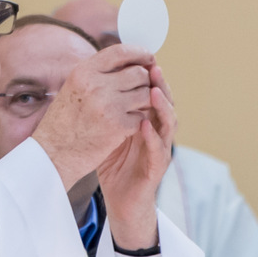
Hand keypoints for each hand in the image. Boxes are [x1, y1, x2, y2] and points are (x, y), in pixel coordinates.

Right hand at [33, 45, 154, 190]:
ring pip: (146, 94)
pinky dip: (136, 122)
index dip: (140, 53)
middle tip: (138, 92)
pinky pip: (142, 116)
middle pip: (139, 73)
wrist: (53, 153)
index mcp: (83, 72)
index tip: (148, 59)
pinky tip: (123, 126)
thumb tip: (128, 62)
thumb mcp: (73, 88)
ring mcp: (109, 105)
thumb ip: (97, 74)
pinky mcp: (118, 126)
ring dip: (144, 102)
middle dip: (144, 82)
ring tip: (131, 109)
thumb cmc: (63, 122)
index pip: (121, 51)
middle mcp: (96, 85)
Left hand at [97, 65, 175, 249]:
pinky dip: (152, 137)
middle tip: (153, 66)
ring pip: (168, 122)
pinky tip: (144, 125)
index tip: (140, 57)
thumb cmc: (114, 163)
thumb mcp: (106, 130)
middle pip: (164, 101)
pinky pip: (159, 150)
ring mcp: (159, 149)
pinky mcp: (156, 168)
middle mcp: (156, 131)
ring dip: (162, 105)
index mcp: (146, 119)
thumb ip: (105, 108)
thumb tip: (88, 81)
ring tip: (154, 90)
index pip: (151, 91)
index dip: (148, 75)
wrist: (120, 199)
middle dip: (159, 83)